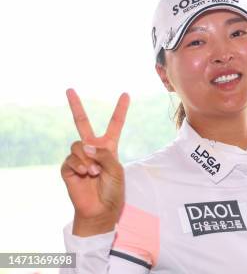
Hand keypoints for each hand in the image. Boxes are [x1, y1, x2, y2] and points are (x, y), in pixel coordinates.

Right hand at [60, 88, 129, 235]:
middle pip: (81, 122)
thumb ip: (103, 154)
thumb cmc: (112, 190)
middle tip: (69, 89)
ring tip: (94, 173)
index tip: (126, 94)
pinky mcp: (67, 168)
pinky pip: (71, 159)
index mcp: (109, 147)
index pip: (115, 124)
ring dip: (88, 160)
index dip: (120, 109)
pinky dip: (80, 166)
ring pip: (78, 145)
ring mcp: (78, 157)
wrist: (100, 209)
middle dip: (75, 106)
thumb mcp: (116, 169)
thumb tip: (84, 146)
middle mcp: (92, 148)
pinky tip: (85, 175)